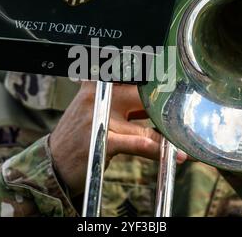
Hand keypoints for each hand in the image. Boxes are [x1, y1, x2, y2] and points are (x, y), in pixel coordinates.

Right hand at [49, 82, 187, 196]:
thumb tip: (154, 103)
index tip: (177, 84)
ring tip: (187, 142)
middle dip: (167, 106)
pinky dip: (155, 149)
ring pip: (144, 122)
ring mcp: (100, 117)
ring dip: (168, 135)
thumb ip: (121, 103)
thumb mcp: (95, 111)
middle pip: (143, 96)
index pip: (133, 77)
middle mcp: (98, 95)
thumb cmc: (78, 137)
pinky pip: (136, 142)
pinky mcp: (102, 140)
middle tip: (189, 110)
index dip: (157, 81)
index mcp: (97, 85)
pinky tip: (172, 153)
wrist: (52, 163)